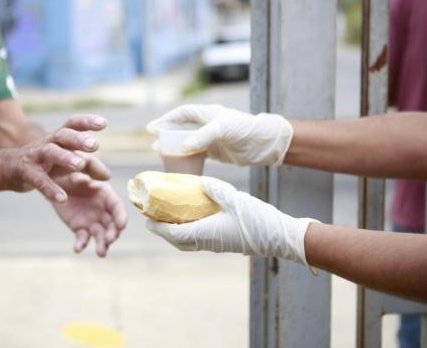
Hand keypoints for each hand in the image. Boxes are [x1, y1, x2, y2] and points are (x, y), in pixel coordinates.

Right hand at [0, 114, 109, 202]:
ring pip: (50, 152)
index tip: (104, 123)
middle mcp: (48, 142)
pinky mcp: (26, 172)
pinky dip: (50, 188)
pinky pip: (39, 180)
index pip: (73, 124)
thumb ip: (88, 167)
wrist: (10, 168)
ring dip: (65, 157)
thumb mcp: (67, 162)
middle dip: (78, 139)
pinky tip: (62, 198)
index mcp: (59, 138)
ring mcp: (36, 156)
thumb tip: (107, 177)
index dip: (87, 121)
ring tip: (79, 164)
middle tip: (94, 145)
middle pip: (63, 135)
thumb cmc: (46, 163)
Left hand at [52, 172, 126, 256]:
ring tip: (101, 253)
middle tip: (109, 240)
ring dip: (102, 244)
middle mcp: (102, 209)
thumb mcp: (78, 167)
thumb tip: (90, 179)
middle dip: (113, 233)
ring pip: (100, 234)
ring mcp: (92, 220)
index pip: (117, 206)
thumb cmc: (70, 171)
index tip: (122, 225)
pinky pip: (82, 238)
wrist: (56, 182)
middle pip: (111, 224)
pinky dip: (81, 244)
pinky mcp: (80, 228)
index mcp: (105, 194)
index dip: (121, 216)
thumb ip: (86, 171)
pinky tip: (77, 249)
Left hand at [145, 176, 317, 269]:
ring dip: (175, 231)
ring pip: (187, 241)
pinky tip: (191, 216)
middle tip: (152, 217)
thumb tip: (200, 180)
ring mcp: (216, 244)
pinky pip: (199, 239)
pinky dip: (188, 230)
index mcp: (206, 233)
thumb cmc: (258, 220)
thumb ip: (215, 189)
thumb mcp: (235, 199)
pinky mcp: (224, 242)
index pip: (173, 233)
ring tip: (168, 216)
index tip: (146, 220)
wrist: (280, 237)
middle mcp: (208, 242)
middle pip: (177, 240)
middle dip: (162, 230)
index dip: (157, 227)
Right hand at [147, 104, 292, 165]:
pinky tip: (179, 164)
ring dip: (174, 148)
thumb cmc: (245, 130)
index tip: (152, 128)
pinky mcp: (216, 151)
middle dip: (166, 135)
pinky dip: (186, 158)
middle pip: (181, 128)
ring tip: (160, 154)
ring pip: (187, 142)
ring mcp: (211, 138)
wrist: (264, 144)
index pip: (181, 114)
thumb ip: (202, 137)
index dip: (165, 120)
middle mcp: (207, 124)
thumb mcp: (222, 129)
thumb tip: (182, 147)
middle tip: (153, 143)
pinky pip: (196, 154)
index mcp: (207, 114)